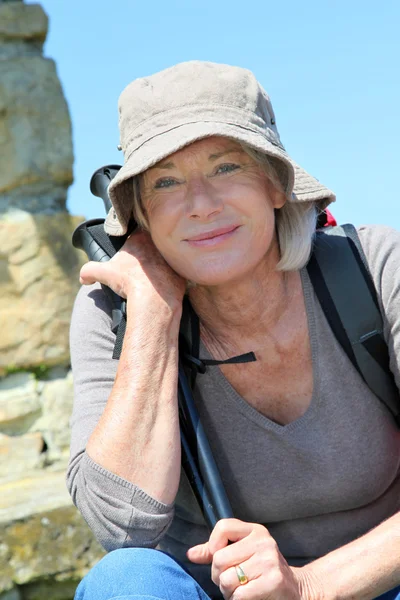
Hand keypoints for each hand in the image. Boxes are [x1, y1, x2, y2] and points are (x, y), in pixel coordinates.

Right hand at [79, 229, 185, 308]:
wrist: (153, 299)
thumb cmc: (129, 282)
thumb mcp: (103, 273)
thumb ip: (89, 270)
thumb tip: (83, 277)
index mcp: (141, 237)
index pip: (137, 231)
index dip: (133, 240)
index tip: (130, 251)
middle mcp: (160, 243)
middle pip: (153, 244)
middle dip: (148, 252)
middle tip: (140, 267)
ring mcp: (173, 257)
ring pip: (166, 258)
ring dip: (161, 265)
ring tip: (152, 279)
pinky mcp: (182, 272)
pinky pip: (176, 274)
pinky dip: (171, 280)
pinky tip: (163, 288)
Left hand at [187, 519, 321, 599]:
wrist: (294, 590)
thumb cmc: (261, 571)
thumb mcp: (241, 554)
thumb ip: (216, 552)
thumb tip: (191, 554)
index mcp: (255, 530)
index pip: (222, 527)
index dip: (213, 546)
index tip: (220, 558)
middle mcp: (264, 541)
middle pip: (219, 559)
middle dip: (219, 577)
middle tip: (232, 581)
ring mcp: (270, 560)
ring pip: (227, 580)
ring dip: (229, 592)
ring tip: (241, 590)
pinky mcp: (274, 580)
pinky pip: (239, 594)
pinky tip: (249, 597)